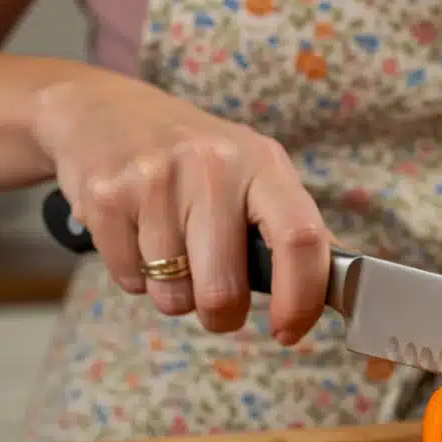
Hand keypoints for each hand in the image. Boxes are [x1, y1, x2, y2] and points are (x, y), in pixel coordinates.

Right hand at [32, 78, 329, 343]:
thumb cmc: (196, 157)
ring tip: (172, 249)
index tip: (289, 331)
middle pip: (224, 289)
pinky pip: (130, 281)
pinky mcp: (106, 198)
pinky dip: (137, 276)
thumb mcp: (254, 171)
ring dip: (175, 293)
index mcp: (263, 163)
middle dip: (223, 315)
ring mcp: (155, 179)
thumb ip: (292, 226)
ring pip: (173, 295)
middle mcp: (212, 165)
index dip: (301, 299)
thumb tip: (335, 286)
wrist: (106, 111)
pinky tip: (139, 235)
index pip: (300, 238)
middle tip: (217, 300)